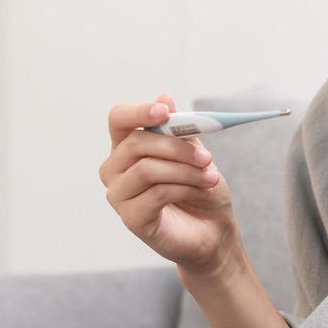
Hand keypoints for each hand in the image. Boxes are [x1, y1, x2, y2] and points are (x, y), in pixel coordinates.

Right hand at [100, 92, 240, 277]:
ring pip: (147, 169)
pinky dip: (184, 188)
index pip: (119, 119)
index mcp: (127, 147)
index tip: (165, 112)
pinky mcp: (130, 218)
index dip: (139, 112)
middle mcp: (115, 169)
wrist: (213, 231)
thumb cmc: (200, 189)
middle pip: (136, 144)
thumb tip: (164, 96)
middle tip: (207, 156)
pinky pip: (156, 193)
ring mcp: (119, 195)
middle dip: (176, 147)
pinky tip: (201, 190)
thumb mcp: (195, 153)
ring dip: (185, 170)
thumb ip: (179, 129)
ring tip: (210, 177)